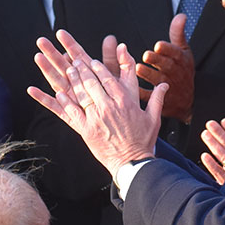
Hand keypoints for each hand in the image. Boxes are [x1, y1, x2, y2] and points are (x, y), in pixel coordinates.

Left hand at [30, 29, 163, 176]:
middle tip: (76, 61)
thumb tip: (165, 84)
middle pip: (93, 83)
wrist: (132, 162)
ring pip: (82, 94)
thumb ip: (157, 98)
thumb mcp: (154, 118)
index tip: (92, 62)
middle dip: (83, 70)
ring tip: (68, 70)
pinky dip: (65, 102)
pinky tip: (60, 93)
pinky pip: (73, 112)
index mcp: (125, 101)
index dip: (99, 68)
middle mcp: (109, 107)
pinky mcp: (87, 130)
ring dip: (74, 80)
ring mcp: (97, 118)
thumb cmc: (143, 141)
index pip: (109, 79)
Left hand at [137, 13, 194, 122]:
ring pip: (159, 81)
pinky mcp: (162, 101)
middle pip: (167, 66)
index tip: (158, 45)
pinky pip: (151, 97)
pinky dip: (142, 94)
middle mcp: (177, 74)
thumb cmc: (182, 70)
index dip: (168, 49)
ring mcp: (170, 88)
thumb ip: (178, 34)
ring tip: (137, 68)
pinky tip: (132, 88)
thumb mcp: (183, 51)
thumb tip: (181, 15)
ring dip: (148, 75)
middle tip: (146, 55)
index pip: (177, 54)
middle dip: (157, 61)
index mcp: (182, 60)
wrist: (187, 101)